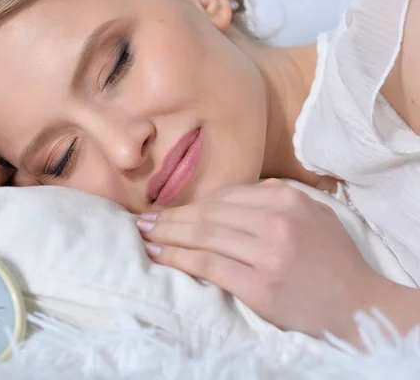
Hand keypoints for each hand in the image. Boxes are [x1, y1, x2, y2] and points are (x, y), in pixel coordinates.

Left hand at [137, 180, 386, 340]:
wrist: (359, 306)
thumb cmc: (334, 261)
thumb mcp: (313, 215)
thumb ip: (275, 199)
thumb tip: (230, 196)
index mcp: (287, 199)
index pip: (224, 196)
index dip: (190, 204)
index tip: (167, 209)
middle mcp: (275, 221)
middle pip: (207, 214)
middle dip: (170, 217)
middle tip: (143, 220)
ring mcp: (267, 253)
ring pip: (202, 236)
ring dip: (166, 234)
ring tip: (144, 234)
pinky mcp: (259, 284)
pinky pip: (207, 264)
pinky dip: (177, 257)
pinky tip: (158, 254)